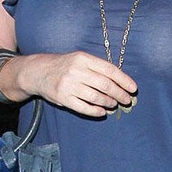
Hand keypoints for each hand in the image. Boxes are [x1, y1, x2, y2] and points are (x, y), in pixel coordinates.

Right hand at [18, 51, 136, 116]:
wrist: (38, 72)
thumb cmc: (65, 66)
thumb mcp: (80, 59)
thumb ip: (97, 68)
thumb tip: (120, 81)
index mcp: (83, 58)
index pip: (109, 70)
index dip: (124, 80)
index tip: (133, 88)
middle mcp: (76, 71)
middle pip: (105, 85)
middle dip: (119, 94)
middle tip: (126, 100)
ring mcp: (68, 85)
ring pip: (96, 97)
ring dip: (108, 102)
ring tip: (113, 104)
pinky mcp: (63, 98)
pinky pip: (83, 108)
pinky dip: (95, 111)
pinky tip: (102, 112)